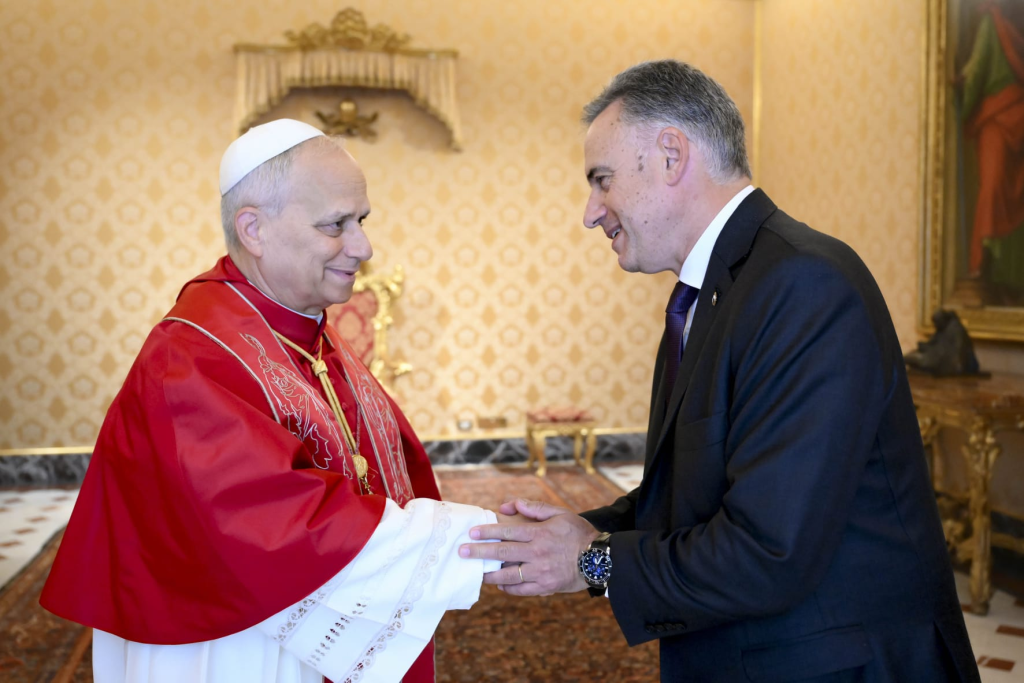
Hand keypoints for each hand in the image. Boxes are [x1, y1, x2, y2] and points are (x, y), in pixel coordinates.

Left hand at [459, 498, 599, 595]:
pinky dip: (509, 589)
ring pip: (509, 576)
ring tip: (478, 574)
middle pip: (502, 553)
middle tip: (463, 552)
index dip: (488, 532)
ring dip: (490, 575)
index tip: (472, 533)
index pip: (508, 532)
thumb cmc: (579, 533)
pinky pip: (523, 590)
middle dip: (480, 553)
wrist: (601, 559)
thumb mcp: (560, 513)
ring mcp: (541, 572)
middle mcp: (537, 553)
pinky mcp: (547, 587)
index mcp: (540, 533)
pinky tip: (500, 586)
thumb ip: (534, 507)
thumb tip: (510, 505)